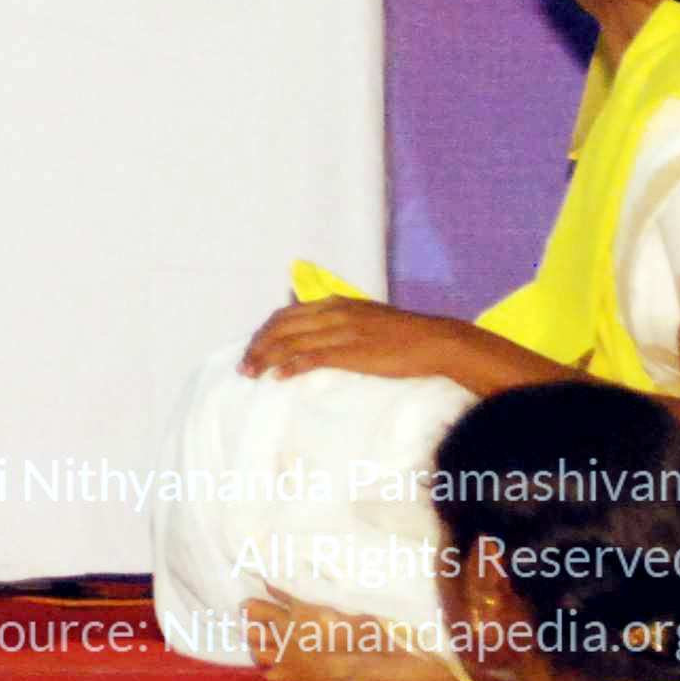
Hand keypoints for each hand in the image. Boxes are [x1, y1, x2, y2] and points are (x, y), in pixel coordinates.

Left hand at [239, 296, 473, 382]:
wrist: (435, 341)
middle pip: (281, 326)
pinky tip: (279, 376)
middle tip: (243, 365)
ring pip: (291, 341)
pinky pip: (312, 357)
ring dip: (266, 357)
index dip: (265, 331)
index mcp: (335, 303)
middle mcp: (333, 313)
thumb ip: (341, 320)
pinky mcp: (352, 351)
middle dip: (258, 345)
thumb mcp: (366, 317)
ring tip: (251, 373)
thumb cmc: (405, 335)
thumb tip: (319, 332)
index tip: (253, 347)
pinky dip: (291, 365)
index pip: (287, 314)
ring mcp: (341, 331)